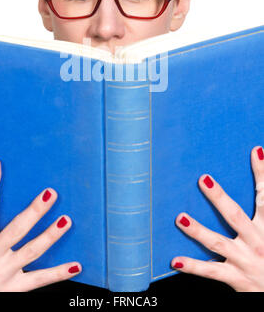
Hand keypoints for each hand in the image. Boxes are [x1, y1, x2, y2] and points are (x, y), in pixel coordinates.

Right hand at [0, 157, 81, 291]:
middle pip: (17, 228)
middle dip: (35, 210)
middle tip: (51, 193)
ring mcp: (5, 272)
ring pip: (32, 250)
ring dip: (51, 235)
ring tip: (66, 220)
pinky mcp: (15, 288)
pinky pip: (40, 279)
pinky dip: (59, 273)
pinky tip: (76, 266)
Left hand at [171, 145, 263, 291]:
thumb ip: (263, 204)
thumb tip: (259, 175)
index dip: (262, 172)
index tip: (256, 151)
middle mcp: (256, 241)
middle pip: (235, 216)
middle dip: (219, 197)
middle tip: (203, 179)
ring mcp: (244, 260)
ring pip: (218, 242)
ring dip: (198, 230)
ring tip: (180, 217)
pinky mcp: (235, 277)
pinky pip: (211, 271)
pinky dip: (193, 266)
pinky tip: (175, 260)